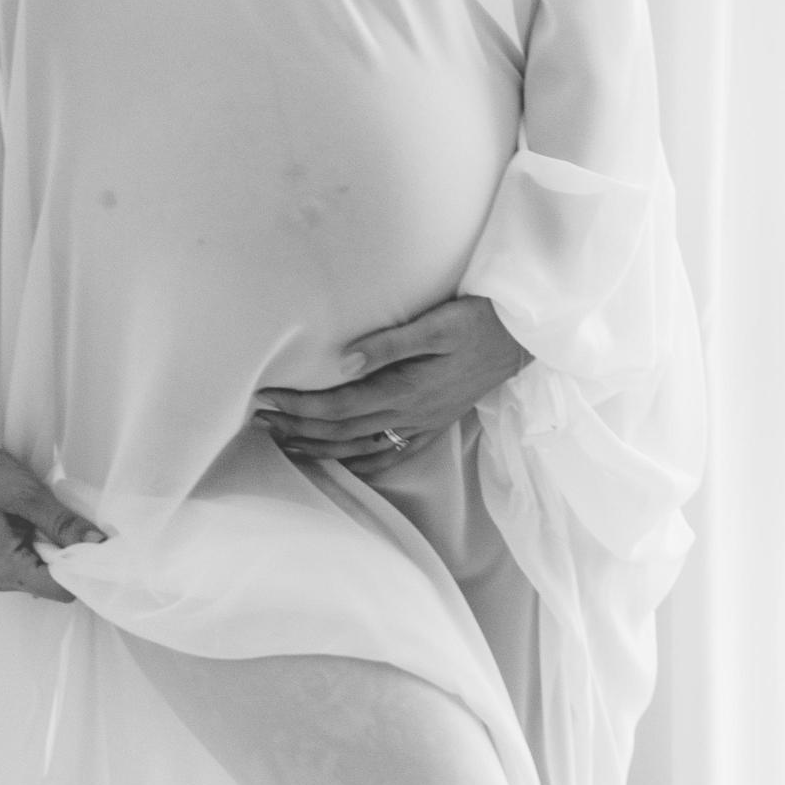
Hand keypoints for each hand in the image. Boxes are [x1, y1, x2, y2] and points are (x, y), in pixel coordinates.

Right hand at [0, 409, 110, 597]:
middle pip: (56, 584)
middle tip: (85, 526)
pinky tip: (47, 521)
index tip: (103, 546)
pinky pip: (34, 561)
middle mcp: (2, 578)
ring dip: (61, 550)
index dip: (85, 569)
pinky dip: (48, 545)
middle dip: (75, 559)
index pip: (63, 590)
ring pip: (46, 573)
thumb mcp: (27, 496)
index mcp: (6, 569)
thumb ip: (64, 524)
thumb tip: (100, 544)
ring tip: (62, 519)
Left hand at [250, 292, 532, 476]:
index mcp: (405, 390)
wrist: (525, 337)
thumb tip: (342, 359)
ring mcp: (422, 424)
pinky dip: (360, 462)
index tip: (266, 399)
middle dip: (296, 428)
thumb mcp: (437, 324)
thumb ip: (389, 344)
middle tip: (259, 421)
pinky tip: (342, 463)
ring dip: (317, 447)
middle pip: (340, 432)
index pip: (337, 407)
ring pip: (359, 447)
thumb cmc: (481, 321)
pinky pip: (390, 453)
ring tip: (283, 441)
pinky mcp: (433, 424)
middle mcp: (410, 414)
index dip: (298, 407)